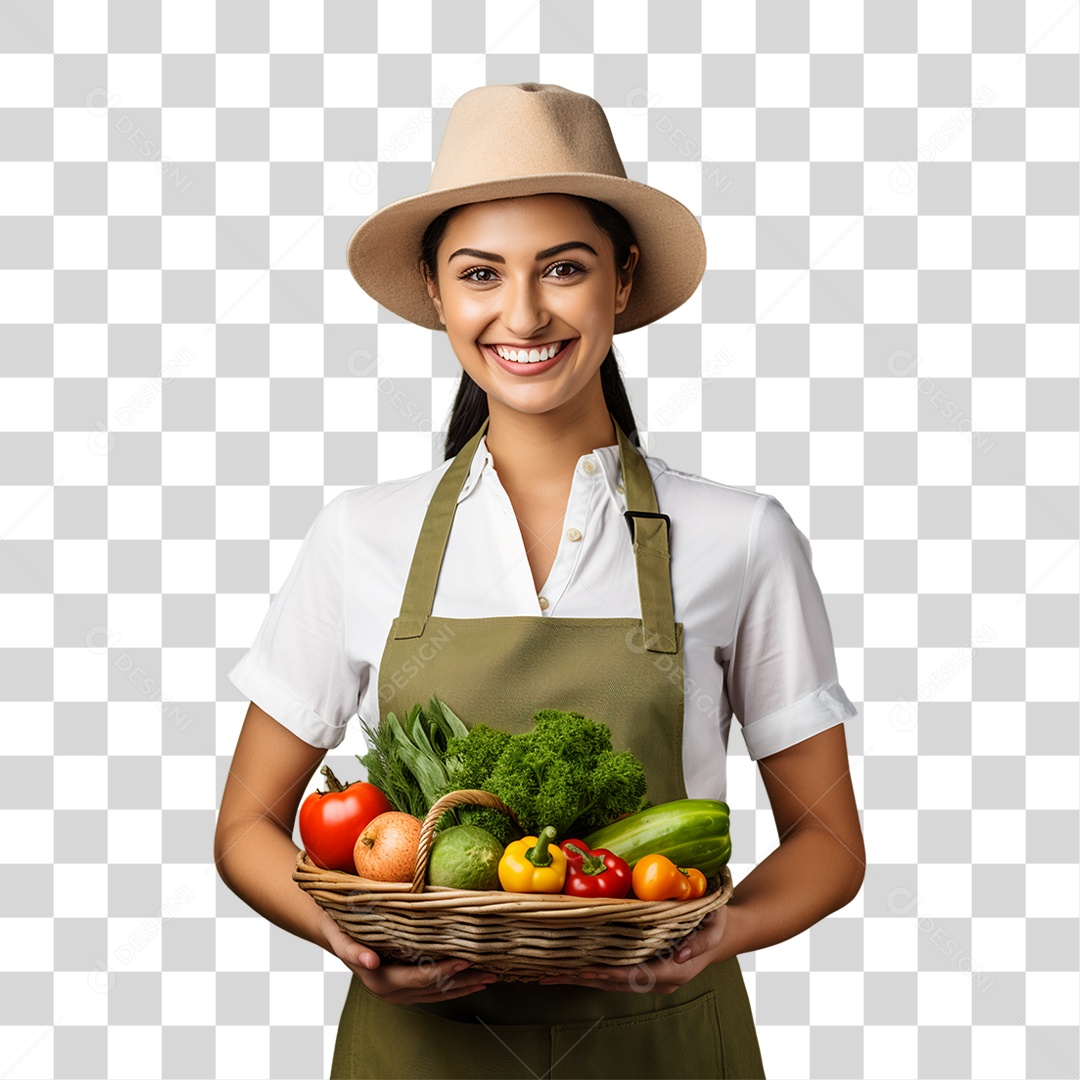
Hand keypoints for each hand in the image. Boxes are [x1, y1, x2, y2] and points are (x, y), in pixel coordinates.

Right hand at [317, 910, 498, 1004]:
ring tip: (488, 977)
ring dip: (463, 986)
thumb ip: (351, 950)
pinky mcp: (404, 985)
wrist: (332, 932)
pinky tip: (469, 978)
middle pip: (434, 990)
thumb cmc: (339, 929)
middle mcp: (391, 990)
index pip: (420, 978)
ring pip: (437, 993)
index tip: (466, 960)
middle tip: (491, 972)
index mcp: (379, 980)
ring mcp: (399, 991)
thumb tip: (370, 961)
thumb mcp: (340, 936)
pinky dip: (453, 985)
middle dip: (464, 982)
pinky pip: (433, 989)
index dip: (444, 971)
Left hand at [536, 906, 729, 993]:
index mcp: (674, 971)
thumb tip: (680, 956)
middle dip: (583, 978)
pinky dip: (594, 972)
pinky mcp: (646, 971)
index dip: (606, 973)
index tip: (582, 970)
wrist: (725, 933)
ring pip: (612, 982)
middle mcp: (659, 980)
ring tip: (553, 972)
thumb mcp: (714, 926)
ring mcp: (652, 978)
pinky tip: (575, 967)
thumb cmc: (717, 923)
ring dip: (583, 977)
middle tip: (551, 973)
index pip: (632, 974)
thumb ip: (700, 942)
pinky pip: (616, 974)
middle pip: (614, 982)